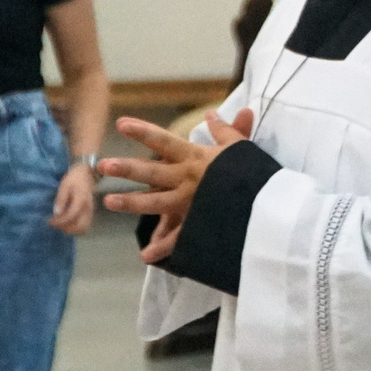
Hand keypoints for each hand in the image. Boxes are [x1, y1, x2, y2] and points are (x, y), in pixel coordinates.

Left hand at [48, 162, 97, 235]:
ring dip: (70, 230)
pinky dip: (75, 229)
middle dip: (65, 228)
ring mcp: (90, 213)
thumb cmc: (74, 179)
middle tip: (54, 224)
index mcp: (81, 201)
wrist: (87, 175)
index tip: (49, 221)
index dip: (59, 222)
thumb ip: (61, 199)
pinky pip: (84, 227)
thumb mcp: (64, 185)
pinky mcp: (89, 214)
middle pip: (79, 227)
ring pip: (83, 229)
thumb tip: (56, 213)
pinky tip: (66, 223)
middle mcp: (88, 209)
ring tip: (60, 224)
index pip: (70, 216)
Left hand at [101, 109, 253, 263]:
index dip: (143, 132)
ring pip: (155, 202)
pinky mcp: (198, 223)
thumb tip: (212, 114)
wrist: (267, 204)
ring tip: (109, 202)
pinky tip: (145, 255)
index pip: (165, 142)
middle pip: (152, 172)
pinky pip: (178, 236)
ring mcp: (190, 202)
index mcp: (196, 158)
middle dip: (127, 168)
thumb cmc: (254, 172)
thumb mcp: (240, 147)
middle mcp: (188, 179)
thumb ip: (224, 130)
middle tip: (103, 165)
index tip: (120, 124)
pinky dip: (163, 247)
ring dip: (131, 203)